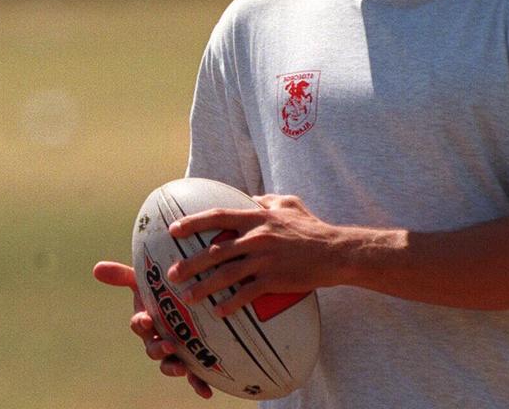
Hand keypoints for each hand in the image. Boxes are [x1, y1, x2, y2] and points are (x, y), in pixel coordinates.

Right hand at [92, 260, 212, 398]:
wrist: (190, 301)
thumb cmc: (163, 290)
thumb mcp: (145, 280)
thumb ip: (123, 275)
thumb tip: (96, 268)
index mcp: (147, 321)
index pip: (139, 324)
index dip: (141, 323)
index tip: (146, 319)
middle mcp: (158, 339)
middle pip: (152, 349)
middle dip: (158, 349)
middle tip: (169, 345)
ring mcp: (175, 352)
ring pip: (169, 365)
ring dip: (174, 368)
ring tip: (183, 368)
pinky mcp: (193, 362)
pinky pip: (194, 377)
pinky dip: (198, 385)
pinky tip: (206, 393)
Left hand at [165, 194, 341, 315]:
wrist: (336, 252)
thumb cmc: (311, 228)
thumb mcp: (289, 204)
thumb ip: (265, 200)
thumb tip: (248, 197)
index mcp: (257, 217)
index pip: (217, 216)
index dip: (193, 222)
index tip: (173, 230)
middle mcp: (257, 238)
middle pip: (215, 250)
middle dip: (190, 263)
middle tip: (171, 273)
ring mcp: (264, 260)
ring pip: (226, 274)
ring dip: (204, 287)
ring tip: (187, 296)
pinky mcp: (274, 280)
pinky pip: (246, 294)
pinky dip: (231, 303)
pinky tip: (218, 312)